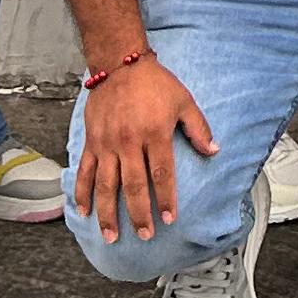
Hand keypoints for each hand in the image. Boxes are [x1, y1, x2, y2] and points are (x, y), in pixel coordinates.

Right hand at [70, 56, 213, 242]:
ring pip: (106, 185)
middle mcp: (129, 141)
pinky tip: (84, 212)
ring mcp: (107, 143)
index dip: (166, 198)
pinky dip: (83, 192)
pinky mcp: (92, 141)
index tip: (170, 219)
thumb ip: (198, 128)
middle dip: (139, 214)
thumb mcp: (183, 100)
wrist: (119, 62)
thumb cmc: (154, 83)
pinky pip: (86, 171)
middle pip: (134, 185)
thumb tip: (214, 151)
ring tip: (112, 236)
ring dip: (108, 213)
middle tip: (145, 235)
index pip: (162, 173)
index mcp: (154, 133)